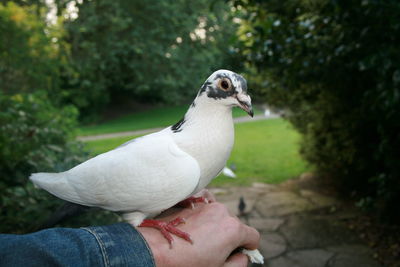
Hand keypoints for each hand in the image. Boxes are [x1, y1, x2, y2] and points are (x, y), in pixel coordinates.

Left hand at [137, 200, 259, 266]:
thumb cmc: (186, 265)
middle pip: (235, 225)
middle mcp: (222, 212)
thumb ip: (239, 263)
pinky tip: (197, 220)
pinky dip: (206, 208)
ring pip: (220, 214)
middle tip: (213, 252)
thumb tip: (243, 255)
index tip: (239, 254)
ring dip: (216, 225)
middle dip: (229, 237)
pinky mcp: (191, 200)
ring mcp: (206, 204)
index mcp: (233, 230)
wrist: (153, 250)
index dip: (249, 248)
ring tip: (199, 239)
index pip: (253, 237)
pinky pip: (206, 201)